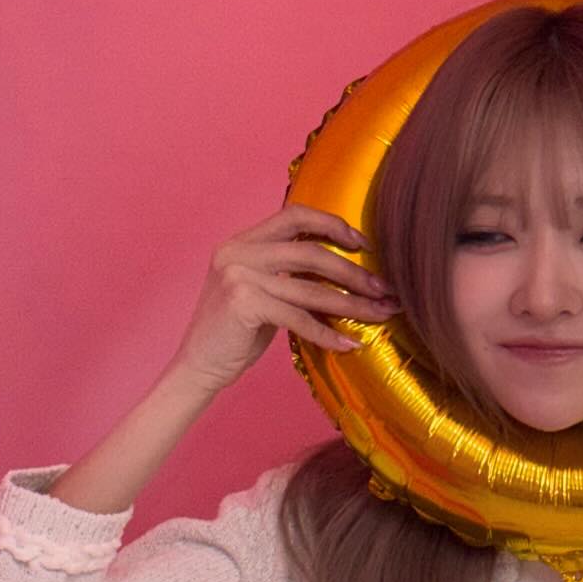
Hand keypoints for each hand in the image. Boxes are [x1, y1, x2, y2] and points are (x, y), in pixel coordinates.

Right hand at [169, 204, 399, 396]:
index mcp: (243, 241)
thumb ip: (289, 272)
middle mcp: (238, 251)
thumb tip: (344, 269)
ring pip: (310, 288)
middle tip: (384, 289)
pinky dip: (328, 333)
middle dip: (354, 272)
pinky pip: (299, 318)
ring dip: (352, 304)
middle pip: (311, 252)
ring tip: (381, 314)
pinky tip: (350, 344)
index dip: (331, 224)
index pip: (294, 215)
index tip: (362, 243)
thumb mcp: (261, 291)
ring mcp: (238, 275)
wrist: (198, 366)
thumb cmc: (235, 332)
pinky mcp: (242, 303)